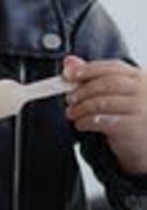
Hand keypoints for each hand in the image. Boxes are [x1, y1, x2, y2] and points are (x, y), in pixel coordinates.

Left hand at [64, 55, 146, 174]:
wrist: (146, 148)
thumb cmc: (132, 118)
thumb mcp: (116, 95)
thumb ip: (93, 77)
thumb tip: (69, 62)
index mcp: (140, 78)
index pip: (112, 68)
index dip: (89, 69)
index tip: (70, 74)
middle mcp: (143, 90)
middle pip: (106, 83)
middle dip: (83, 90)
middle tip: (69, 98)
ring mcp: (141, 108)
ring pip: (103, 102)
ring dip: (82, 108)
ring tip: (72, 113)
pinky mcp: (135, 127)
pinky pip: (104, 121)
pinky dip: (87, 121)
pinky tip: (81, 124)